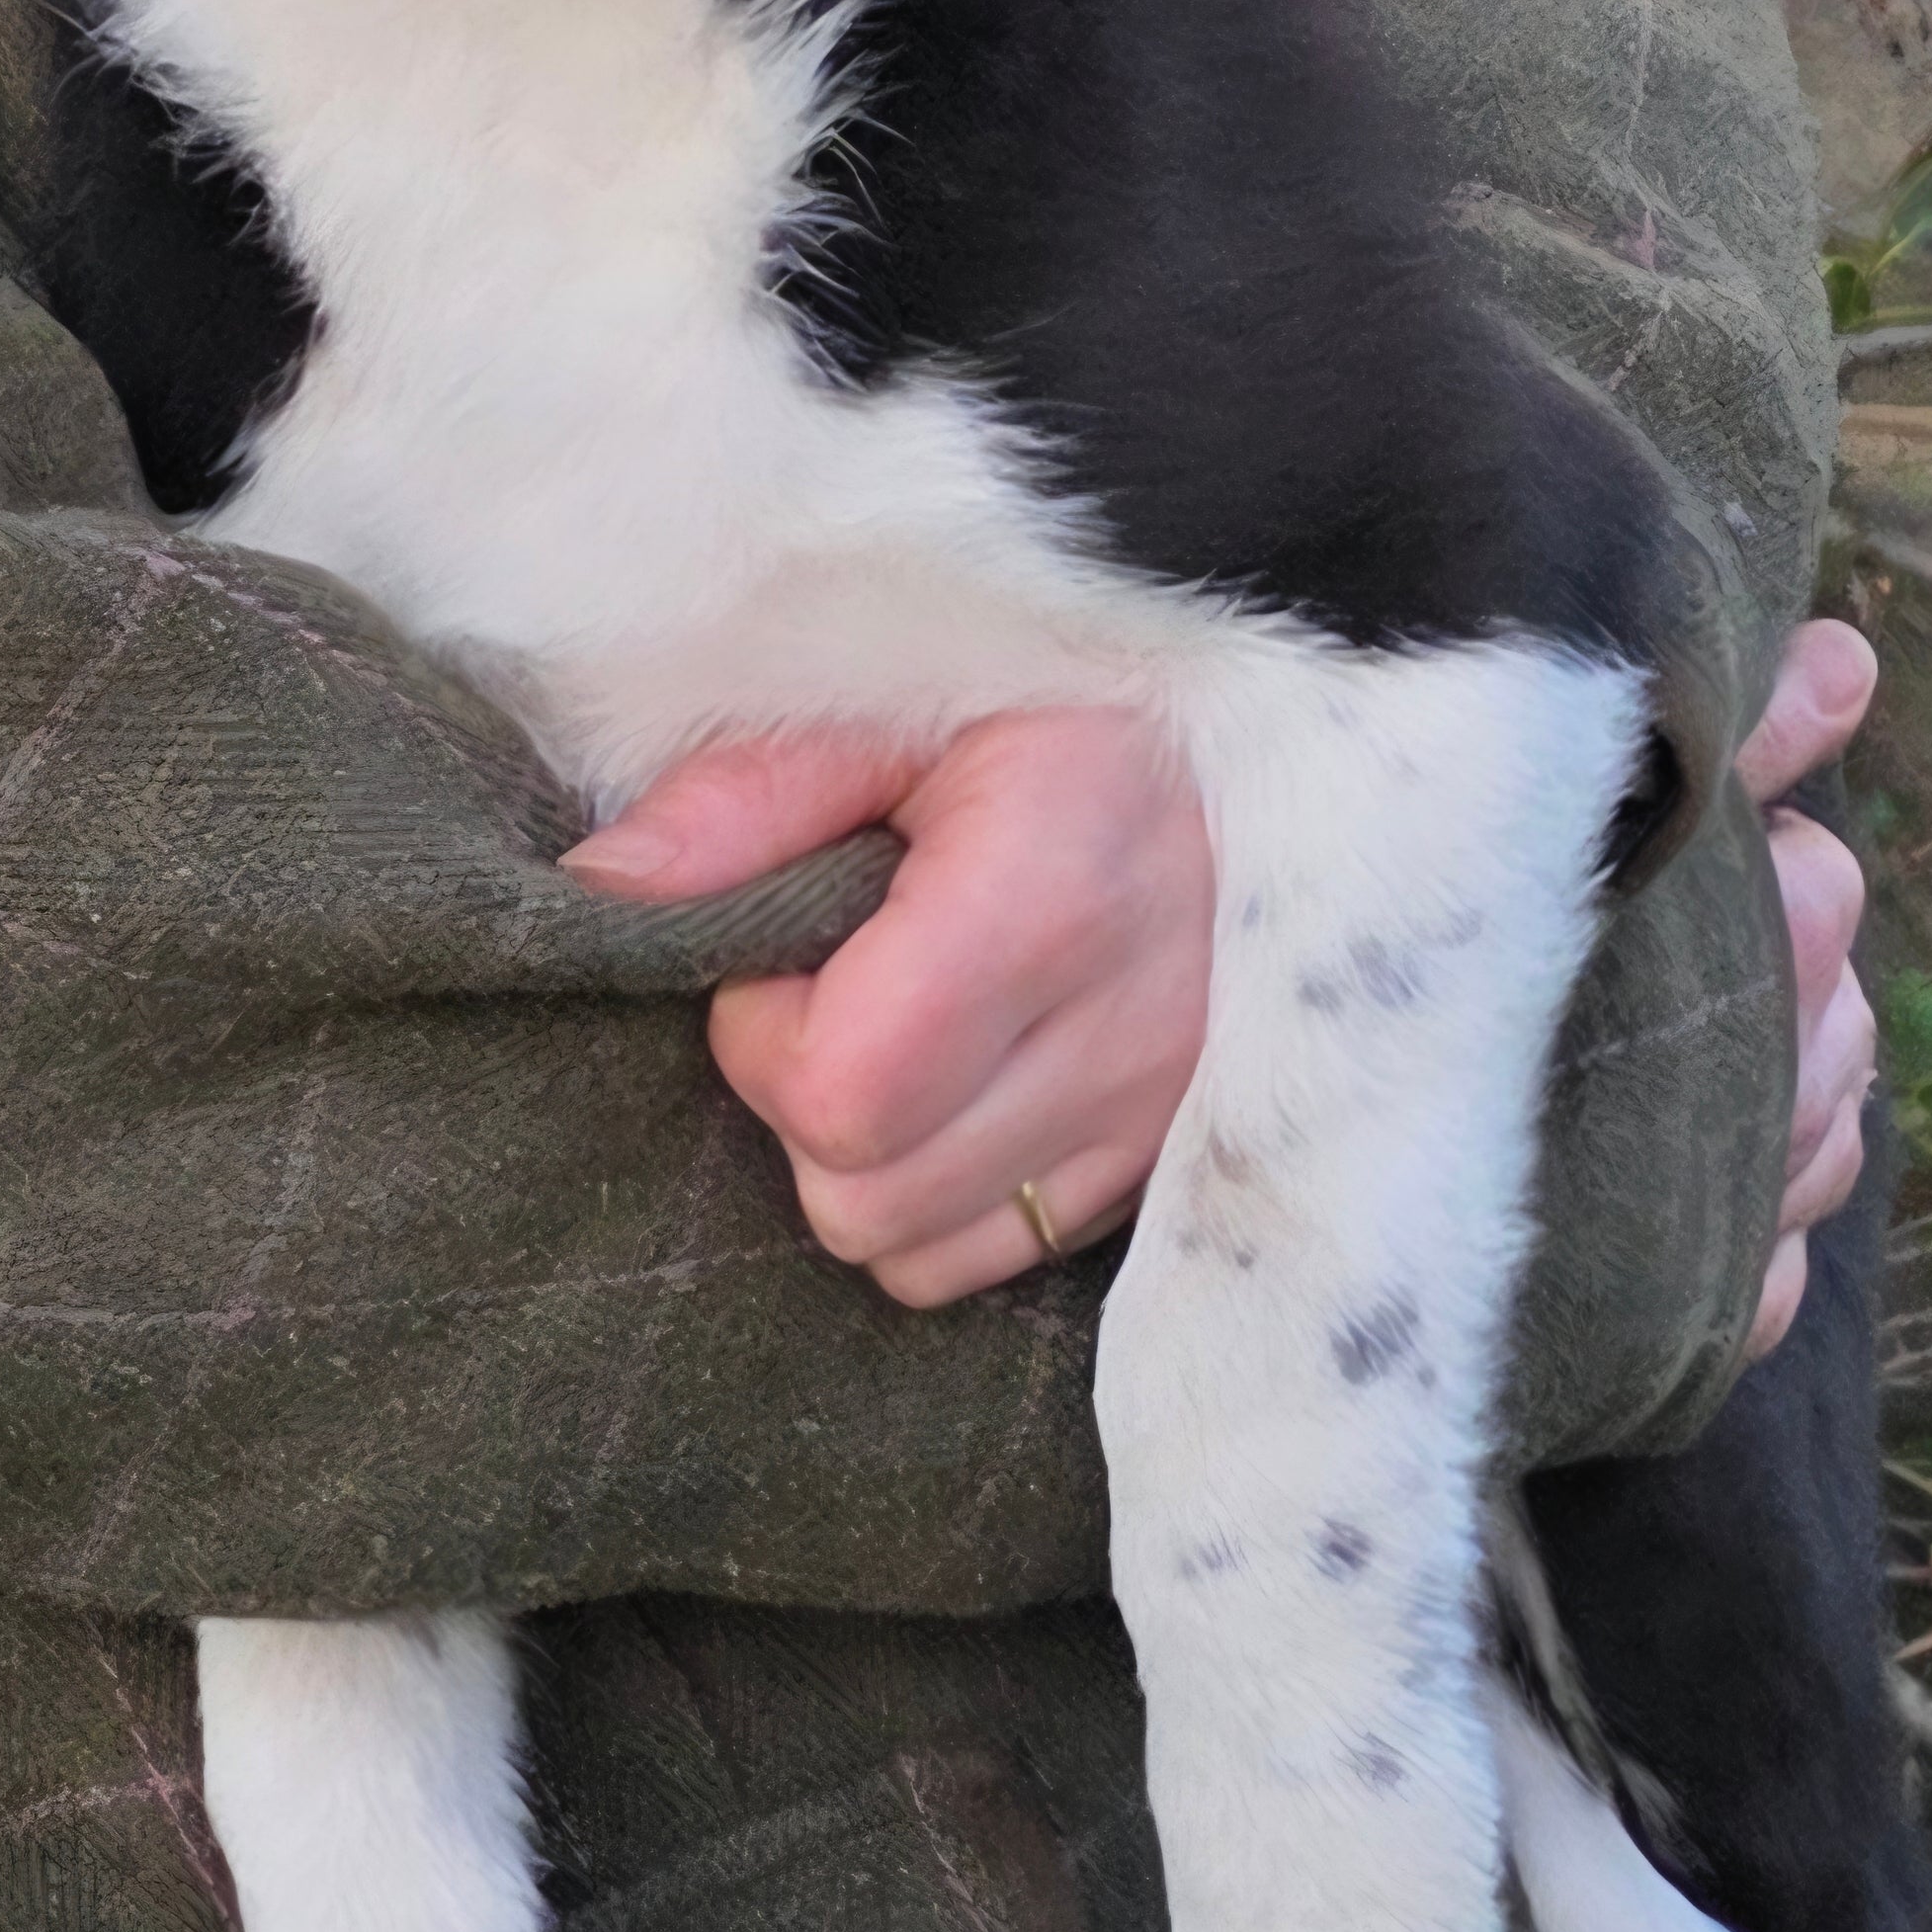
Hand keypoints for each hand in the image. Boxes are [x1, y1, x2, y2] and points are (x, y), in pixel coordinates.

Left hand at [567, 623, 1880, 1338]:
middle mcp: (1132, 1027)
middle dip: (808, 1102)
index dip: (765, 1031)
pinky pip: (1012, 1251)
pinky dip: (958, 1189)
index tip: (789, 938)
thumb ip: (749, 794)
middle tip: (838, 976)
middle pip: (859, 1200)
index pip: (836, 1095)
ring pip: (922, 1252)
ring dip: (876, 1160)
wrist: (1329, 697)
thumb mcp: (907, 688)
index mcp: (1051, 893)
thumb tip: (602, 892)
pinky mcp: (1197, 1149)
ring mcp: (1177, 1106)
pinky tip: (975, 1069)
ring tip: (907, 1018)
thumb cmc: (1077, 679)